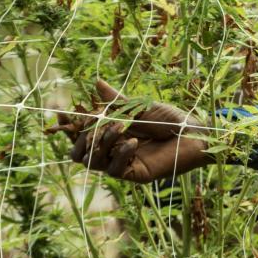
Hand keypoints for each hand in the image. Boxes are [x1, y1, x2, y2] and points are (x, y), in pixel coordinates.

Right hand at [50, 79, 214, 182]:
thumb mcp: (140, 107)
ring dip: (103, 142)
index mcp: (114, 134)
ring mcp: (125, 165)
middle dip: (82, 138)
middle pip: (81, 154)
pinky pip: (115, 170)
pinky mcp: (137, 175)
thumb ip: (116, 101)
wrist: (197, 133)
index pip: (83, 135)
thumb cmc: (173, 120)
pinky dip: (120, 155)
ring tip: (120, 128)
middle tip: (94, 123)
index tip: (60, 111)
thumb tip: (96, 82)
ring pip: (94, 162)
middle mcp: (116, 152)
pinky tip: (132, 142)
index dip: (69, 126)